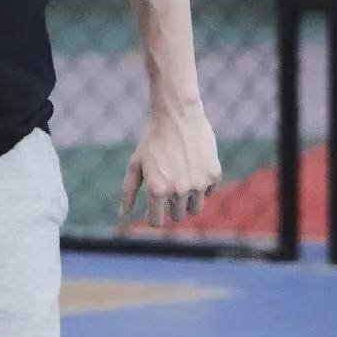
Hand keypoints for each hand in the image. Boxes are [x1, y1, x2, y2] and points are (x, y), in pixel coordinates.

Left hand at [117, 103, 221, 227]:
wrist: (178, 115)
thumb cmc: (153, 139)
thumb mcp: (136, 164)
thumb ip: (128, 191)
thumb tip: (122, 214)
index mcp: (156, 189)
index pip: (156, 221)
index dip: (153, 216)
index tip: (153, 208)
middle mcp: (178, 190)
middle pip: (177, 216)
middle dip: (171, 206)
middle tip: (168, 185)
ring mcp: (198, 184)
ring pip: (195, 209)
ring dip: (187, 200)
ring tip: (181, 179)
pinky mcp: (213, 175)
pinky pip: (208, 192)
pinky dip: (201, 186)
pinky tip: (193, 168)